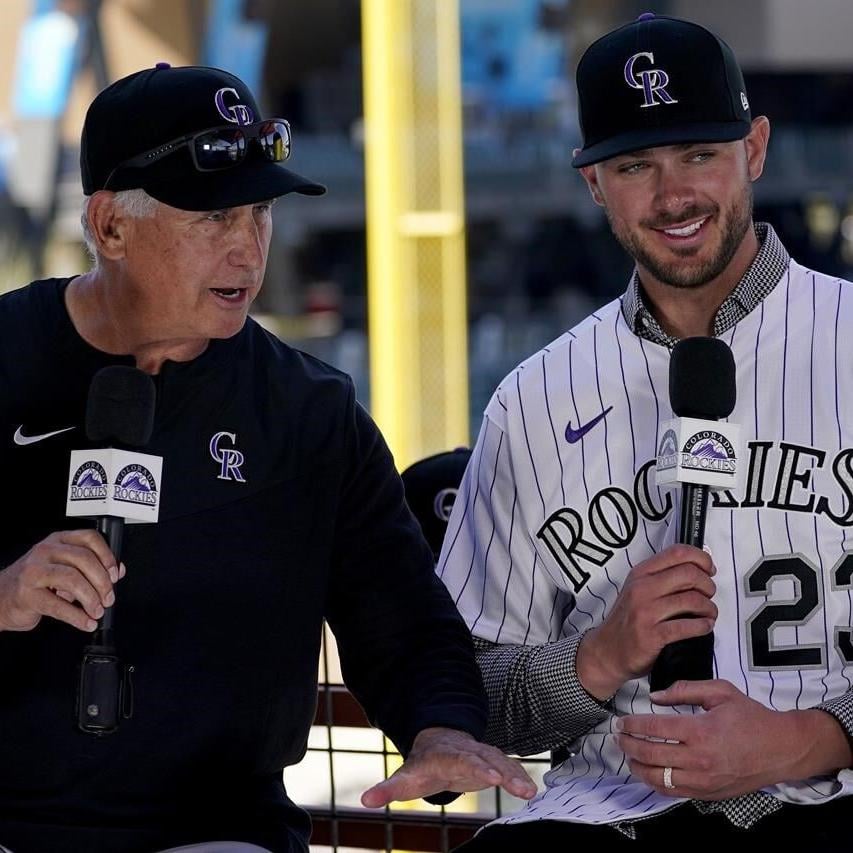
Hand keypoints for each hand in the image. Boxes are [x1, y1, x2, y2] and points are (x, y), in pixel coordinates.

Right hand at [0, 530, 122, 632]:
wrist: (2, 598)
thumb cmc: (36, 582)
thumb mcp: (65, 568)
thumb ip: (91, 567)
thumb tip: (118, 571)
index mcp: (59, 541)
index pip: (89, 538)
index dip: (107, 556)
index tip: (115, 574)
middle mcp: (46, 551)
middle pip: (84, 559)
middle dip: (102, 582)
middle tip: (109, 598)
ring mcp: (34, 571)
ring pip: (73, 580)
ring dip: (91, 599)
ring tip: (97, 611)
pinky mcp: (27, 594)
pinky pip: (58, 605)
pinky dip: (77, 616)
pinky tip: (86, 622)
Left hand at [360, 727, 536, 807]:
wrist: (439, 743)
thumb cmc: (423, 765)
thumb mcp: (404, 778)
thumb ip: (387, 789)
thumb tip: (366, 800)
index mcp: (447, 755)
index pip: (463, 760)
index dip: (477, 767)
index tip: (490, 775)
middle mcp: (468, 751)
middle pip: (487, 759)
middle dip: (501, 770)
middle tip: (516, 785)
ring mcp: (483, 754)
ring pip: (502, 762)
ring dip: (516, 776)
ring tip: (529, 792)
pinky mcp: (493, 762)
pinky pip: (509, 767)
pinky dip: (520, 776)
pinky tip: (531, 790)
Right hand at [575, 544, 715, 698]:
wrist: (607, 650)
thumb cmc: (627, 621)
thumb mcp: (638, 590)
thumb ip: (662, 577)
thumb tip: (698, 569)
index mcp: (641, 574)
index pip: (677, 553)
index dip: (701, 558)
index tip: (708, 568)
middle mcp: (642, 588)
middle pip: (689, 574)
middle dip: (708, 585)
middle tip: (709, 595)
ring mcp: (645, 611)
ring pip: (693, 600)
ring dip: (709, 608)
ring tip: (708, 614)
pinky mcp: (652, 635)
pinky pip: (688, 626)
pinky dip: (703, 626)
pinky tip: (703, 627)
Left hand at [616, 679, 852, 799]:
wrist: (781, 748)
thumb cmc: (750, 717)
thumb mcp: (720, 691)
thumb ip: (684, 689)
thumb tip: (655, 697)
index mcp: (700, 730)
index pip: (654, 729)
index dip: (632, 725)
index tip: (620, 722)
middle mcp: (699, 758)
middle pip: (651, 754)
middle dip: (628, 745)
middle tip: (617, 737)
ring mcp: (704, 780)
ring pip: (659, 778)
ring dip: (637, 767)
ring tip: (627, 755)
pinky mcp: (709, 794)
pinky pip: (674, 792)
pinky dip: (656, 783)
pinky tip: (647, 772)